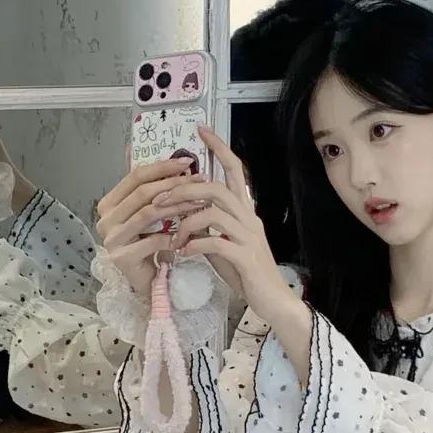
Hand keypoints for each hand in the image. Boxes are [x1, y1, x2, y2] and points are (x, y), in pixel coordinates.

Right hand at [95, 155, 217, 300]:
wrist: (145, 282)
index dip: (162, 167)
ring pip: (149, 213)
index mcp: (108, 203)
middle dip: (174, 184)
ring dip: (178, 206)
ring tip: (199, 201)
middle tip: (199, 180)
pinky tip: (190, 233)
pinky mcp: (122, 258)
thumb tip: (136, 149)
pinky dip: (173, 235)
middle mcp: (105, 219)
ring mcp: (111, 239)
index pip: (135, 177)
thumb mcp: (147, 214)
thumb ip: (144, 188)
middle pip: (143, 193)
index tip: (187, 162)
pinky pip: (153, 240)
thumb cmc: (148, 247)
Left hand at [170, 126, 293, 322]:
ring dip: (185, 222)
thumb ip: (207, 228)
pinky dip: (195, 245)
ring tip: (172, 236)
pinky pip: (216, 242)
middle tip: (159, 200)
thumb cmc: (247, 274)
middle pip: (216, 188)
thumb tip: (183, 216)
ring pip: (214, 212)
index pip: (234, 170)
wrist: (273, 301)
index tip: (201, 130)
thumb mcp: (222, 245)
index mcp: (245, 211)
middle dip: (183, 190)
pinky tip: (184, 253)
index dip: (219, 148)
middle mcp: (249, 218)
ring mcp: (249, 237)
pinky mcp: (246, 257)